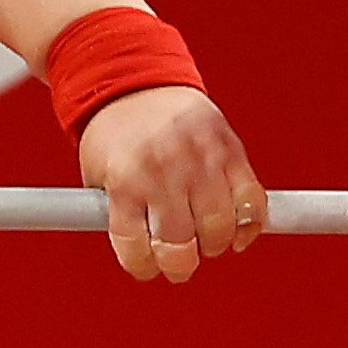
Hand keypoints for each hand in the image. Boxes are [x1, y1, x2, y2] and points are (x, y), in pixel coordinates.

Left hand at [77, 86, 264, 283]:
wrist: (134, 79)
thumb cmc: (114, 134)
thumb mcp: (96, 174)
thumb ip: (114, 214)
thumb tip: (140, 256)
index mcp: (122, 180)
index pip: (135, 247)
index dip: (143, 267)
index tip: (148, 268)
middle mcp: (161, 170)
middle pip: (181, 244)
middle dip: (180, 265)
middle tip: (179, 264)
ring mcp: (198, 158)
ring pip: (220, 228)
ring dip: (214, 245)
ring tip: (203, 241)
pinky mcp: (229, 149)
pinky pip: (251, 202)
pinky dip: (248, 225)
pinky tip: (236, 232)